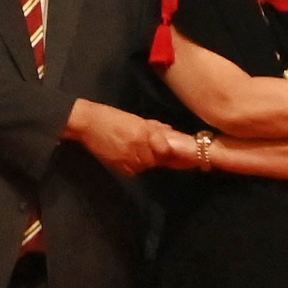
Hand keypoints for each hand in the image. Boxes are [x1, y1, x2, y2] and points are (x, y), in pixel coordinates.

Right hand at [64, 99, 187, 174]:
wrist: (87, 125)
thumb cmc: (113, 117)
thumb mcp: (138, 120)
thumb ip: (157, 128)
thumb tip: (172, 133)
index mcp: (148, 138)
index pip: (172, 152)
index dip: (187, 157)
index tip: (200, 160)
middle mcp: (142, 155)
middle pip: (165, 161)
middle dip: (178, 160)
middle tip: (195, 161)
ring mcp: (132, 164)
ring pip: (152, 164)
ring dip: (158, 160)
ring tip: (163, 154)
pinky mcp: (123, 169)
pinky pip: (140, 167)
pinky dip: (143, 161)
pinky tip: (139, 153)